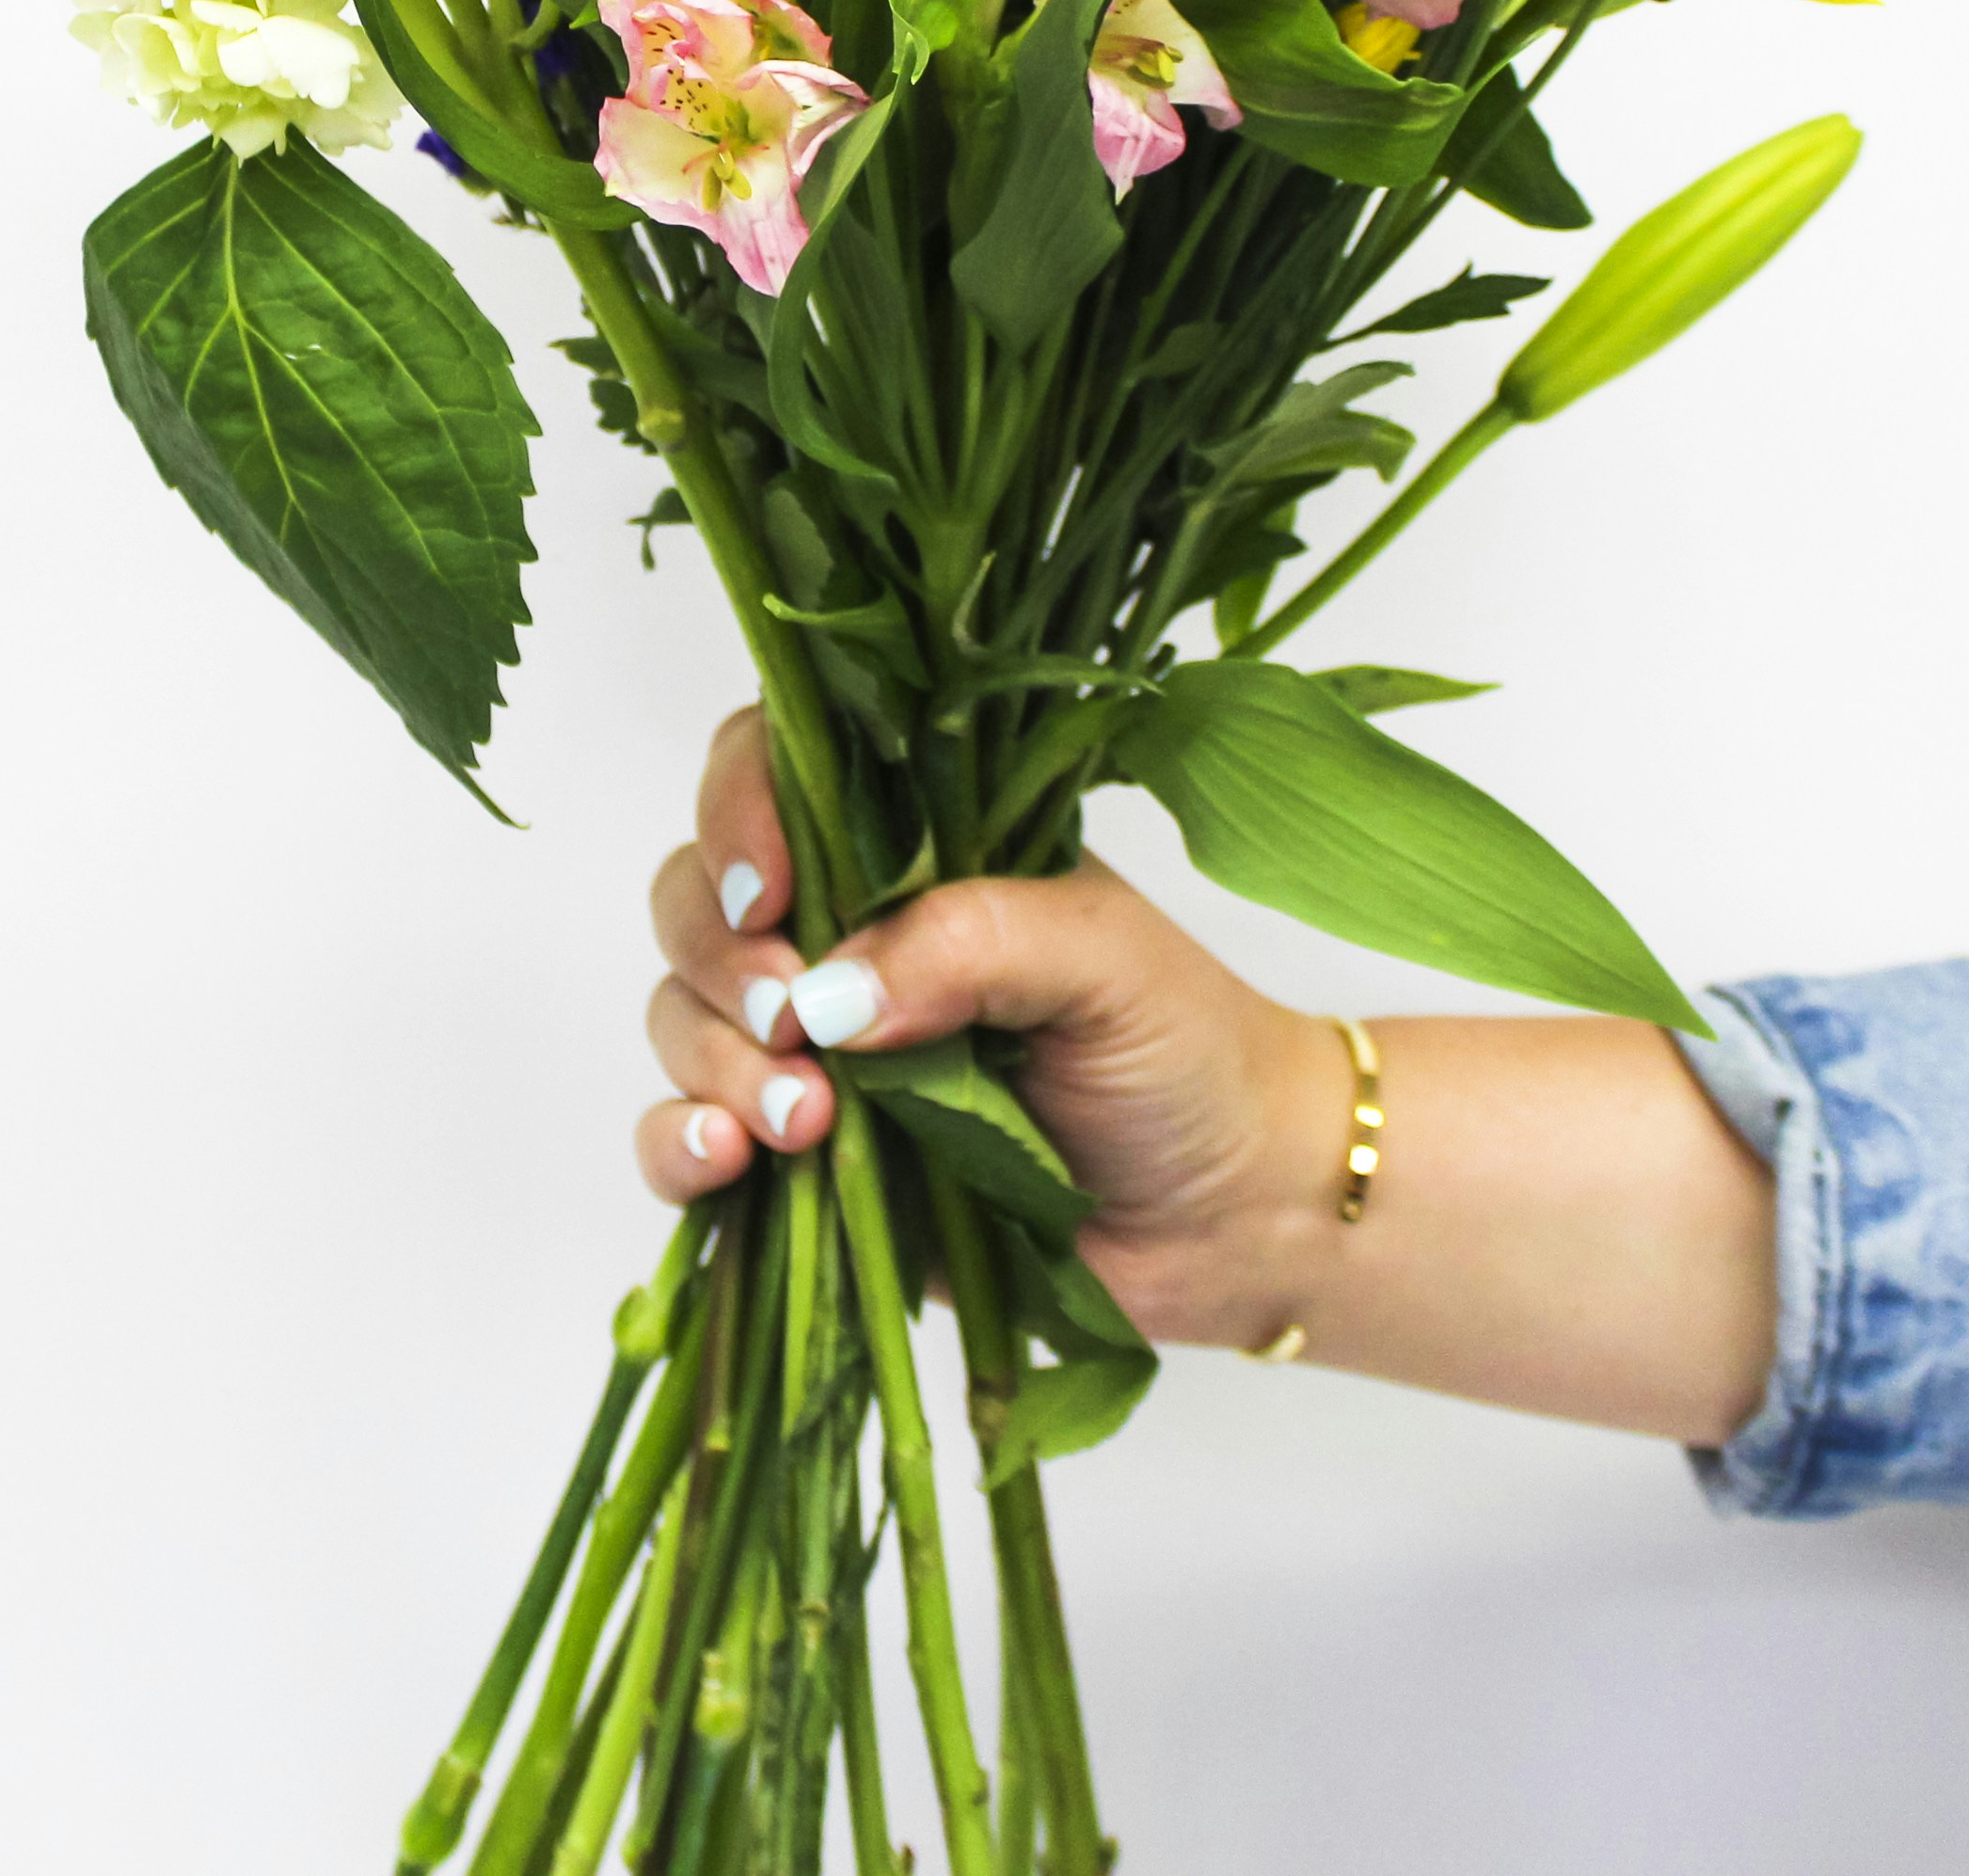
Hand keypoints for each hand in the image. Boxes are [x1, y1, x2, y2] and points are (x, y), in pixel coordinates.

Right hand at [632, 708, 1783, 1443]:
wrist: (1276, 1209)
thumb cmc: (1220, 1053)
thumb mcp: (1099, 951)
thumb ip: (964, 931)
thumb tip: (831, 972)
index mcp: (930, 820)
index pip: (774, 757)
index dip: (741, 809)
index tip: (773, 885)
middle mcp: (866, 916)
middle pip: (703, 894)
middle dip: (716, 965)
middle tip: (795, 1040)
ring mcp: (841, 1039)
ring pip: (692, 1016)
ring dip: (698, 1067)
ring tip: (770, 1132)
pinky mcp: (838, 1159)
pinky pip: (712, 1137)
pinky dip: (695, 1150)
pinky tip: (729, 1176)